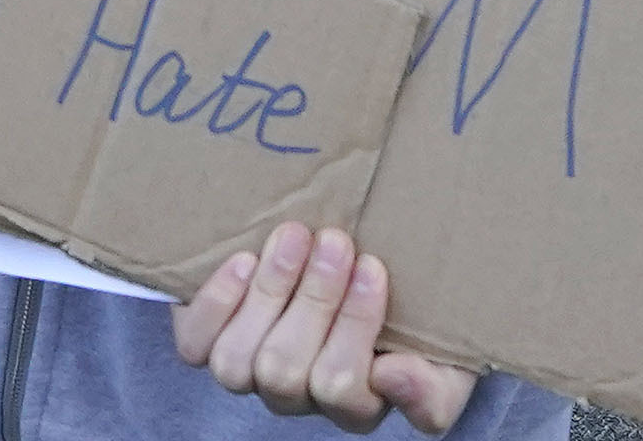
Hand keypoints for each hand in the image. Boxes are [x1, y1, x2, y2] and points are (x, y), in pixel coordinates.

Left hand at [174, 226, 479, 433]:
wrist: (360, 267)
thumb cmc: (413, 317)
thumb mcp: (447, 357)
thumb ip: (433, 389)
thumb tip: (391, 376)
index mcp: (356, 405)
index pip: (345, 391)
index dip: (355, 327)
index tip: (373, 266)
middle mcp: (298, 396)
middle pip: (287, 372)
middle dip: (313, 300)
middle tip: (336, 240)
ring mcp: (251, 369)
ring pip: (238, 364)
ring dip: (268, 292)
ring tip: (294, 237)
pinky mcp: (211, 340)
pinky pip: (196, 345)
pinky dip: (217, 303)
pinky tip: (244, 260)